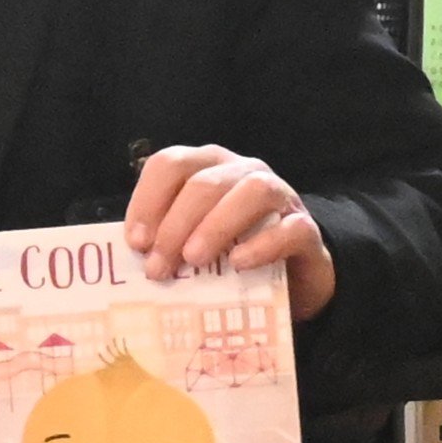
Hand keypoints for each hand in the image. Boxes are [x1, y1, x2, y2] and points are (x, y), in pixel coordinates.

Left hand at [125, 146, 335, 320]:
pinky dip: (262, 244)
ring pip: (253, 191)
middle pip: (206, 181)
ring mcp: (280, 196)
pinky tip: (239, 264)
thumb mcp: (194, 244)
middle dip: (176, 224)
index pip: (171, 164)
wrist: (292, 278)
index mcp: (208, 169)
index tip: (136, 243)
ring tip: (194, 260)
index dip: (148, 199)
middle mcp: (243, 172)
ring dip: (217, 225)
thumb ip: (168, 242)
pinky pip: (290, 228)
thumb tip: (135, 261)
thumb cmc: (232, 255)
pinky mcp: (305, 228)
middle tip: (158, 267)